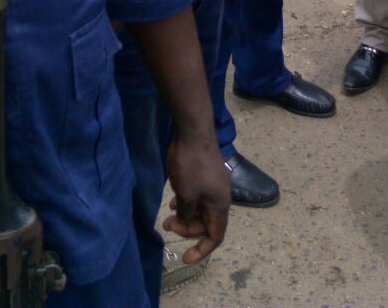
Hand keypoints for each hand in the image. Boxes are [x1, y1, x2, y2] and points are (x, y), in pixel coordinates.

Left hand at [163, 134, 230, 264]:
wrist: (193, 130)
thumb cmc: (191, 165)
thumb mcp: (186, 195)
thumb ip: (187, 214)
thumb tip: (186, 220)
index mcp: (220, 205)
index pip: (215, 237)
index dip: (201, 250)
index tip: (184, 258)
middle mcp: (220, 197)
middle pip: (206, 224)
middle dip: (187, 229)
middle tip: (167, 225)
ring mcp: (214, 184)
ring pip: (200, 210)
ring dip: (185, 216)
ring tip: (167, 215)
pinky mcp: (206, 174)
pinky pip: (197, 196)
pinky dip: (186, 202)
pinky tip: (173, 199)